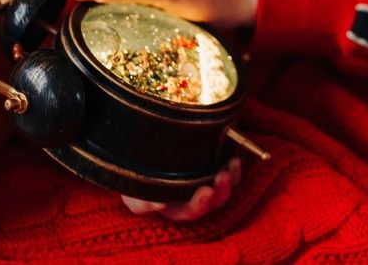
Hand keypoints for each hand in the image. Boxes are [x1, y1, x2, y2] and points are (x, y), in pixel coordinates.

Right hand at [122, 157, 241, 220]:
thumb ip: (138, 202)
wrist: (139, 156)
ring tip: (230, 168)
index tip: (205, 192)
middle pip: (212, 203)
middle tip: (222, 178)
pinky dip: (234, 169)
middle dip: (219, 193)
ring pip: (223, 189)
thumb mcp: (132, 192)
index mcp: (176, 208)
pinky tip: (234, 159)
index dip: (199, 205)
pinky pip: (229, 174)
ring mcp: (204, 183)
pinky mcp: (212, 167)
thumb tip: (156, 205)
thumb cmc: (138, 178)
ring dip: (230, 181)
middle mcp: (193, 199)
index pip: (191, 212)